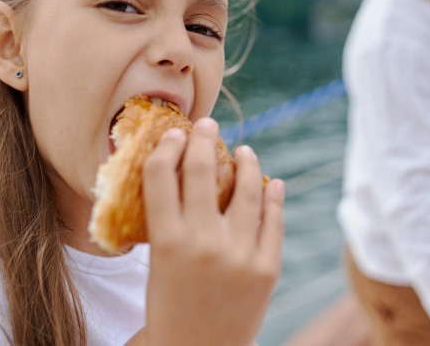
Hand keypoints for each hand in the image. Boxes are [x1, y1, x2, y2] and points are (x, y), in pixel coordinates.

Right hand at [141, 118, 284, 345]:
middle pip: (202, 170)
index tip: (173, 134)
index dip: (166, 146)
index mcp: (165, 240)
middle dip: (203, 138)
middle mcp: (202, 242)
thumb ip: (165, 219)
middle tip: (206, 124)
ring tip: (245, 149)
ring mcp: (239, 254)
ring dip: (246, 161)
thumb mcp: (155, 262)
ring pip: (247, 188)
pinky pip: (273, 220)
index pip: (161, 174)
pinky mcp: (267, 269)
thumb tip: (177, 172)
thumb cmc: (167, 306)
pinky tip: (273, 182)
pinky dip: (274, 196)